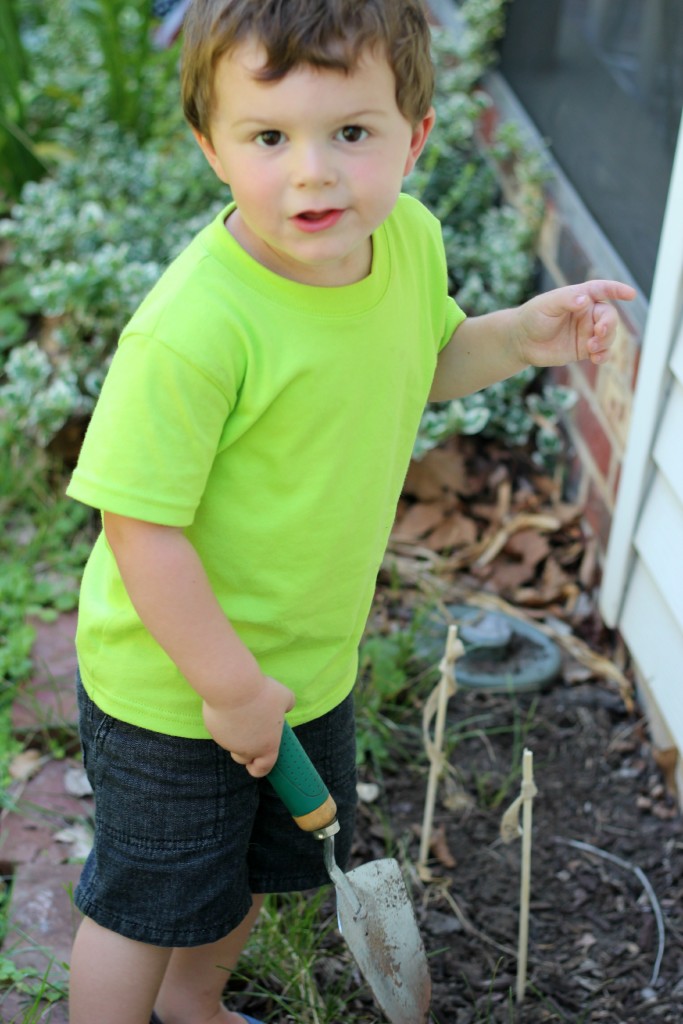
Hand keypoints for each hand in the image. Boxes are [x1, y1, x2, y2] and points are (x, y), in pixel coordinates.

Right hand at [203, 675, 295, 777]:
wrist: (232, 687)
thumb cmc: (262, 694)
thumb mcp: (284, 696)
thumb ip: (287, 705)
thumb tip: (285, 707)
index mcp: (267, 747)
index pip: (262, 769)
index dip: (260, 767)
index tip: (258, 763)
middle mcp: (245, 749)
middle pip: (243, 758)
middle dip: (246, 749)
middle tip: (252, 730)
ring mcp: (226, 741)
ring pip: (230, 742)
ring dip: (235, 733)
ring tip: (242, 710)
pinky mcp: (213, 729)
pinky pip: (219, 728)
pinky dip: (224, 721)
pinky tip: (229, 705)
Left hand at [513, 280, 635, 368]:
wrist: (522, 341)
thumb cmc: (533, 317)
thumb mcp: (547, 305)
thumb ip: (566, 300)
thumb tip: (585, 300)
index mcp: (580, 297)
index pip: (602, 289)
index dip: (617, 290)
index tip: (630, 294)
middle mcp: (587, 313)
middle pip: (609, 316)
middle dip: (609, 324)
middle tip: (598, 333)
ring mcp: (587, 331)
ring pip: (609, 335)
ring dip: (606, 341)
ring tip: (591, 348)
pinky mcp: (584, 349)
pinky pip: (602, 352)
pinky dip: (604, 355)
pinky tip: (597, 359)